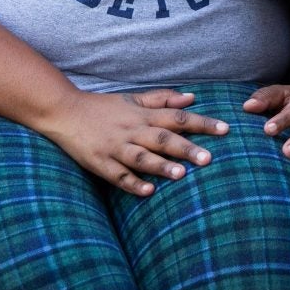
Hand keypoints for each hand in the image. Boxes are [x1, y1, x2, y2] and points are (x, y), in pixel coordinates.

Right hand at [41, 88, 228, 196]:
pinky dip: (132, 183)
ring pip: (141, 158)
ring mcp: (115, 147)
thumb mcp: (132, 98)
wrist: (63, 111)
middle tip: (209, 158)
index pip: (178, 118)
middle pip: (162, 139)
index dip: (202, 123)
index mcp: (142, 115)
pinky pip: (117, 175)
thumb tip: (192, 98)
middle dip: (186, 148)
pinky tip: (148, 192)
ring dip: (160, 166)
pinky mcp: (99, 162)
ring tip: (181, 174)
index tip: (225, 130)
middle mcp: (132, 130)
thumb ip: (162, 99)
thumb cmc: (103, 107)